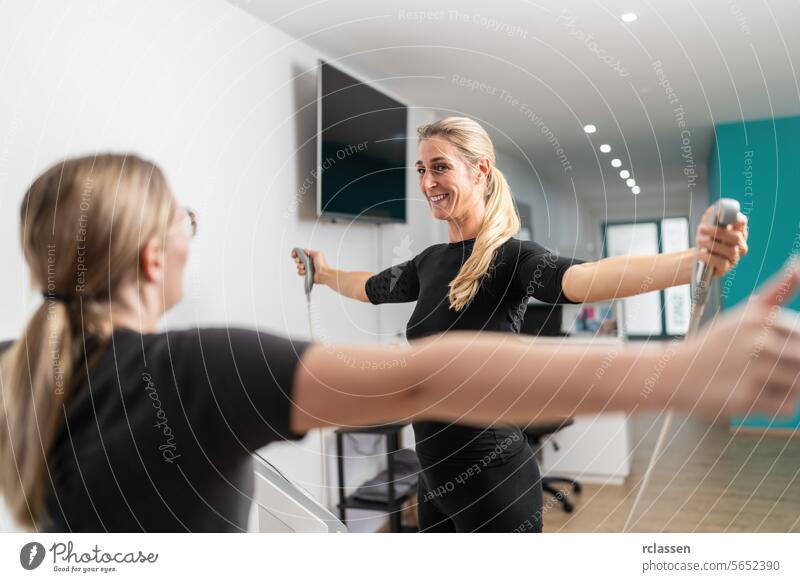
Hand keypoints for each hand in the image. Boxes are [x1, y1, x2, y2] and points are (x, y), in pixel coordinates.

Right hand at [290, 248, 328, 284]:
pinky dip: (301, 272)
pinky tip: (304, 272)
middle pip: (298, 260)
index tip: (294, 254)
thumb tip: (305, 249)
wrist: (323, 274)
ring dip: (300, 267)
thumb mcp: (317, 254)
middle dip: (297, 260)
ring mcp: (307, 268)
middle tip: (299, 261)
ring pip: (298, 266)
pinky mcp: (306, 273)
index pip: (301, 254)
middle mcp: (308, 262)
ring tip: (304, 268)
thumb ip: (310, 251)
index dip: (297, 254)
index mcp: (310, 257)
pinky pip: (300, 272)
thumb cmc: (322, 264)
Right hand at [676, 259, 799, 418]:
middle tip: (768, 371)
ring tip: (763, 383)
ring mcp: (753, 369)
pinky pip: (789, 407)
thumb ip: (778, 290)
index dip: (793, 349)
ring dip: (789, 389)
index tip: (769, 353)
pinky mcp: (747, 397)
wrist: (673, 374)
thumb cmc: (714, 345)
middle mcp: (757, 339)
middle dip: (794, 369)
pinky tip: (756, 397)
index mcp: (760, 317)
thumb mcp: (743, 314)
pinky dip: (779, 406)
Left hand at [695, 206, 748, 276]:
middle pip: (736, 238)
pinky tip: (700, 254)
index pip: (742, 223)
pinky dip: (709, 257)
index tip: (726, 216)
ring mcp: (734, 257)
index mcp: (737, 232)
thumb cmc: (705, 240)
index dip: (737, 219)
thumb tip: (716, 209)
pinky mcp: (726, 268)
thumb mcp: (706, 227)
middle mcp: (739, 245)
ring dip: (712, 245)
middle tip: (701, 228)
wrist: (697, 258)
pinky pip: (722, 263)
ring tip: (699, 241)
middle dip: (718, 232)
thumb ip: (711, 216)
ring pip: (730, 251)